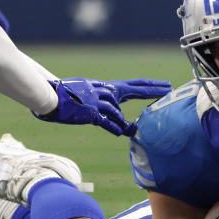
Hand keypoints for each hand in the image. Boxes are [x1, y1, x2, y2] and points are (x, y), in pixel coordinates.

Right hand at [35, 77, 169, 135]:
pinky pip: (108, 123)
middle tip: (168, 89)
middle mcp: (104, 91)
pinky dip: (115, 128)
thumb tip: (115, 116)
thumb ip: (103, 102)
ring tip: (129, 129)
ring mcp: (98, 101)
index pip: (132, 86)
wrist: (50, 95)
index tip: (165, 85)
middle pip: (133, 90)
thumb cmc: (66, 95)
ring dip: (123, 123)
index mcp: (105, 87)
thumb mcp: (87, 94)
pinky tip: (122, 132)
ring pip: (118, 114)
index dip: (149, 86)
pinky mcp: (91, 112)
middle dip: (152, 89)